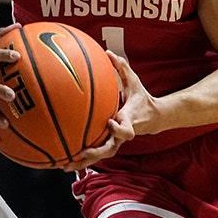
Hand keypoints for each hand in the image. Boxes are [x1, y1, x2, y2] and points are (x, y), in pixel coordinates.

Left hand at [62, 52, 143, 171]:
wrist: (153, 117)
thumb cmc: (141, 97)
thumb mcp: (134, 81)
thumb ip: (122, 67)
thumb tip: (108, 52)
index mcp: (129, 120)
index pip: (127, 130)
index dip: (119, 128)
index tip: (110, 123)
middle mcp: (121, 134)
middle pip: (111, 149)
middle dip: (96, 153)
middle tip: (82, 153)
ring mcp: (115, 142)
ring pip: (100, 156)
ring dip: (84, 162)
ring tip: (66, 165)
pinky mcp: (109, 144)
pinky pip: (95, 155)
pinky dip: (81, 160)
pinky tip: (64, 162)